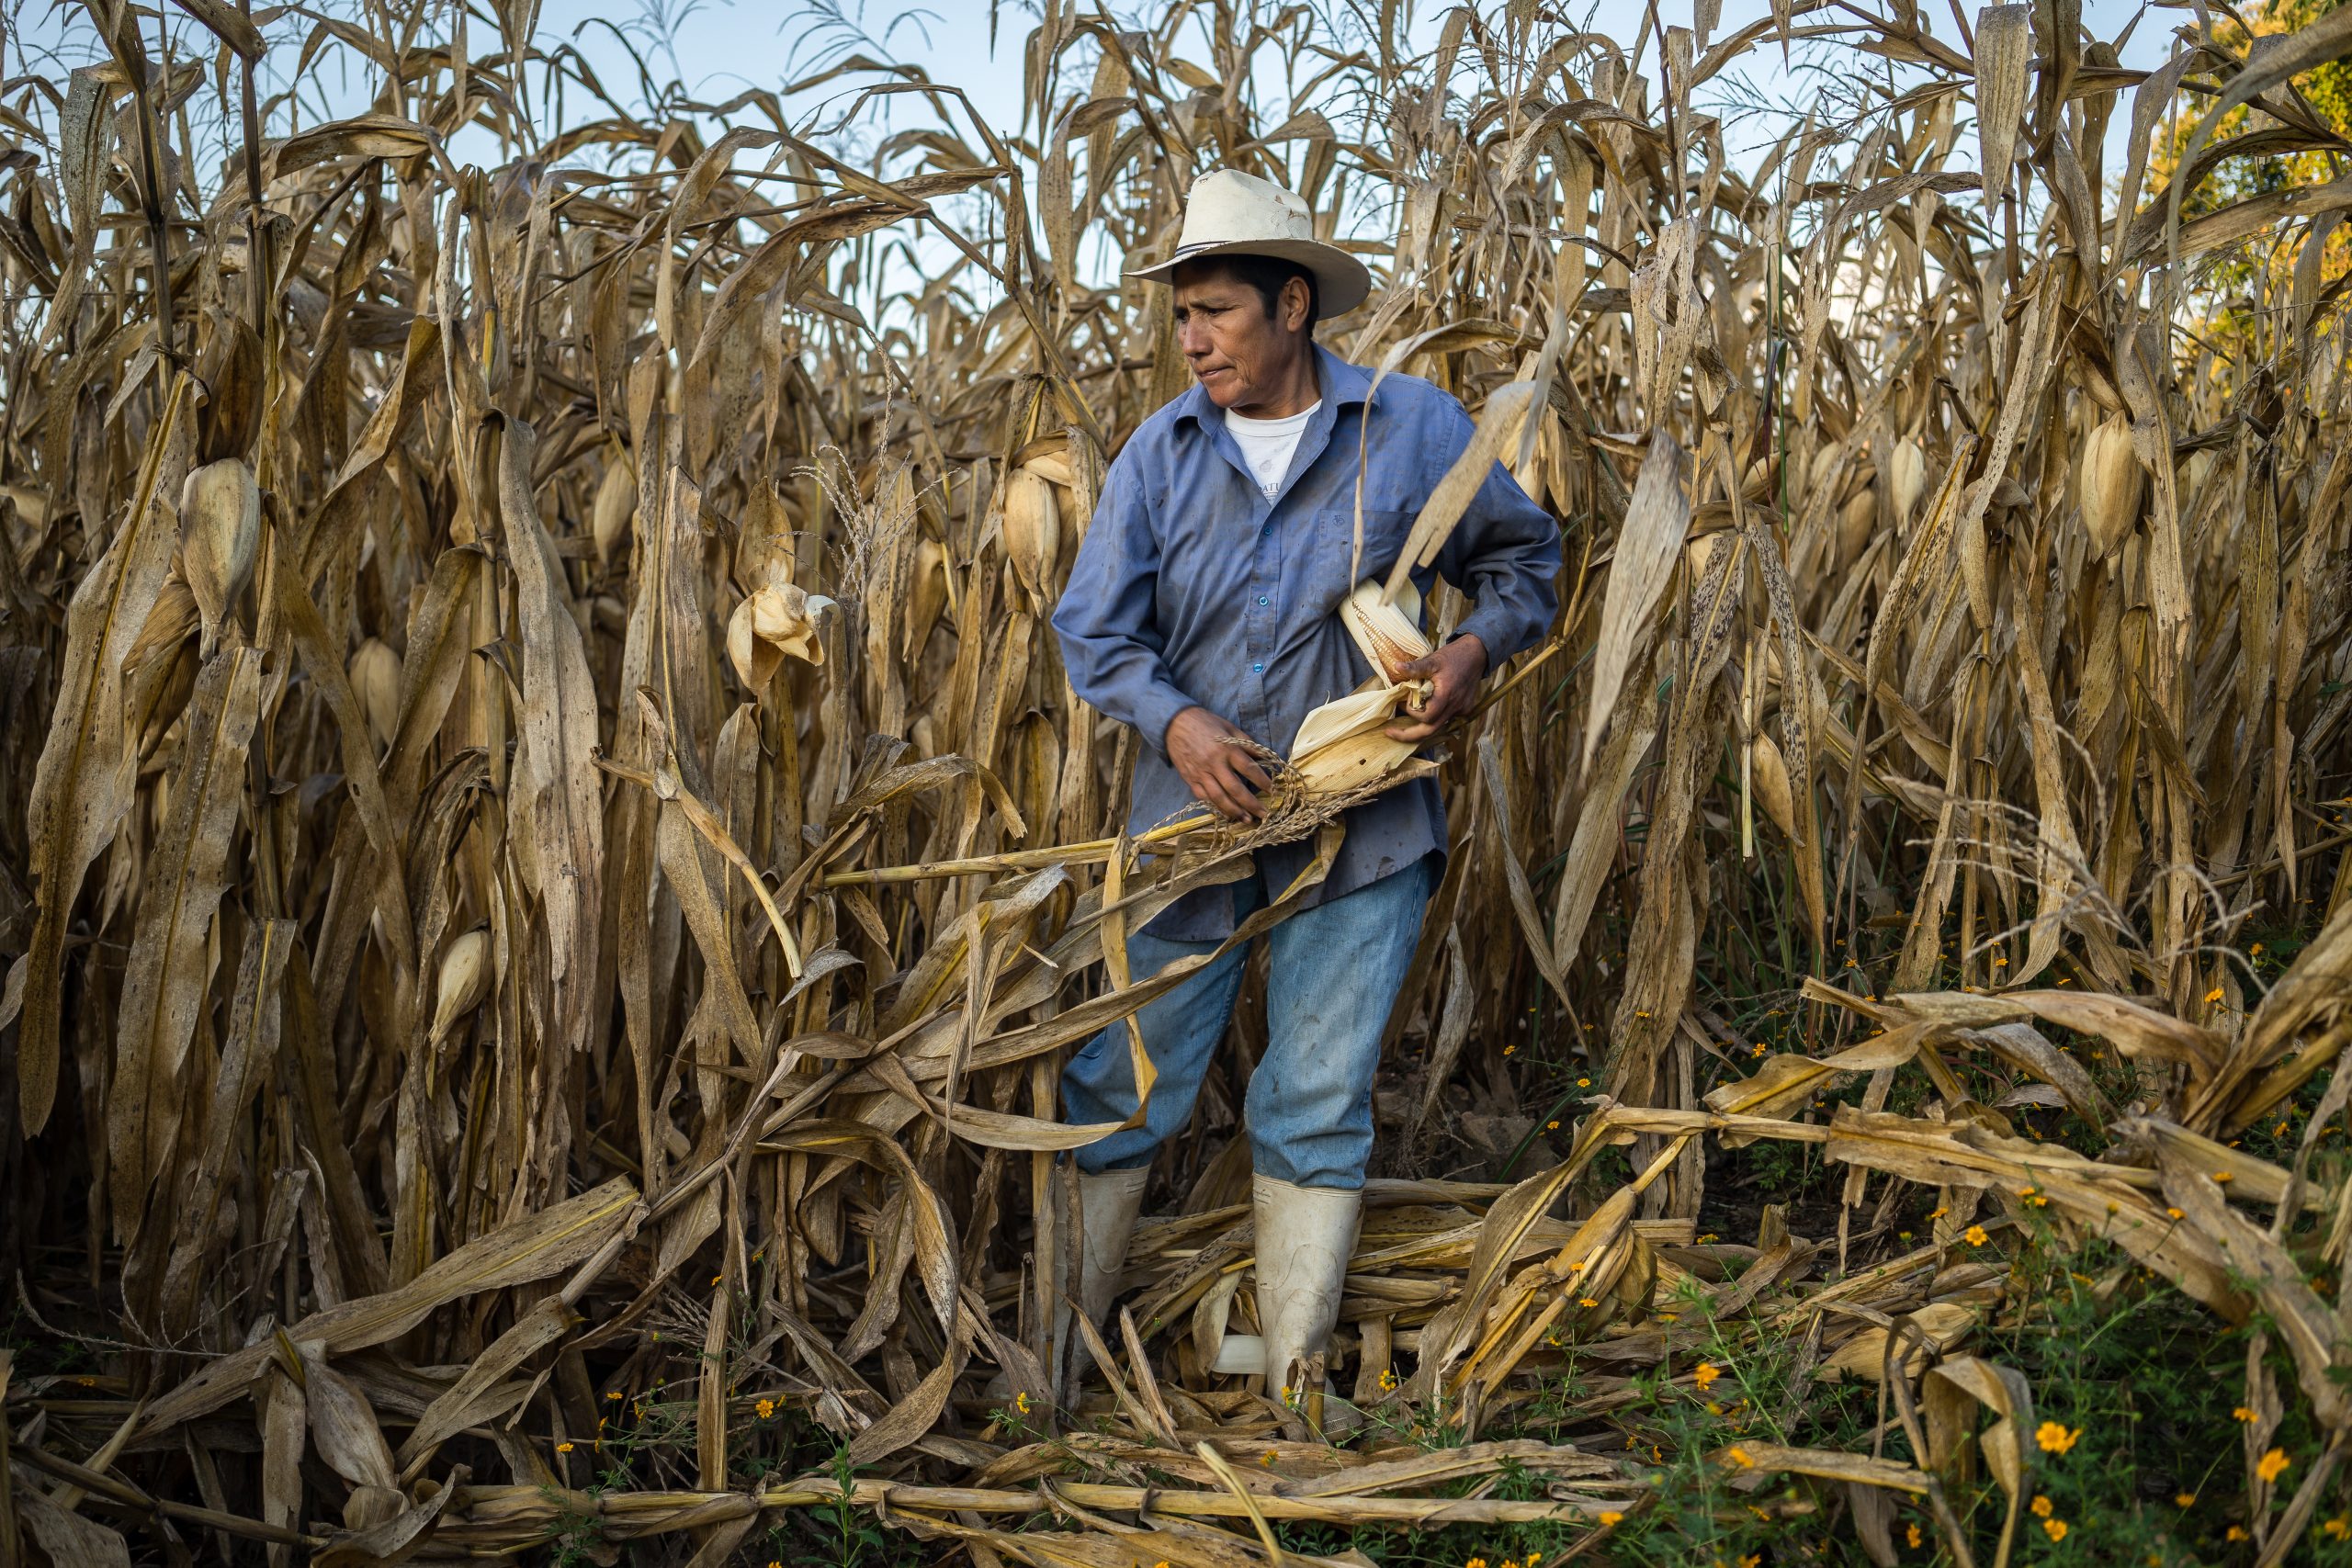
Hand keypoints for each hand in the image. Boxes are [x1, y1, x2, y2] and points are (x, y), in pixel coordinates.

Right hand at [1165, 706, 1272, 820]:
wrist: (1175, 723)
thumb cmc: (1205, 723)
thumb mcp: (1229, 728)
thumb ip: (1246, 743)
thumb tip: (1263, 757)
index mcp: (1227, 749)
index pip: (1249, 768)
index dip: (1262, 781)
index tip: (1272, 790)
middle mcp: (1215, 763)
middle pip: (1235, 789)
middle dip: (1251, 804)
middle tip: (1263, 814)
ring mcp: (1201, 773)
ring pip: (1219, 797)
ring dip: (1234, 811)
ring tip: (1246, 819)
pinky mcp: (1190, 779)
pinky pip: (1203, 797)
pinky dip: (1215, 806)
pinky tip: (1225, 813)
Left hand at [1384, 634, 1487, 741]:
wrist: (1477, 654)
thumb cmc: (1455, 656)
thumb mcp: (1433, 660)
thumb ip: (1415, 667)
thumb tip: (1396, 667)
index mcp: (1447, 696)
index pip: (1426, 717)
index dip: (1412, 712)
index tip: (1405, 700)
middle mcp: (1455, 707)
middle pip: (1430, 731)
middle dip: (1408, 735)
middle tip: (1390, 733)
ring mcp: (1461, 710)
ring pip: (1438, 726)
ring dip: (1420, 726)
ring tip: (1404, 724)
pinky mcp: (1465, 709)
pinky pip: (1446, 718)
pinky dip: (1434, 716)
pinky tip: (1426, 707)